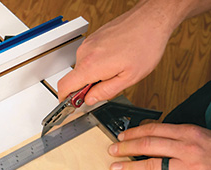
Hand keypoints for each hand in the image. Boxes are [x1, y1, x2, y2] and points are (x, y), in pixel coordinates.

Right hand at [57, 1, 177, 104]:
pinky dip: (97, 63)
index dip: (64, 99)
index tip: (70, 105)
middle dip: (86, 87)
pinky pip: (88, 57)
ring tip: (114, 70)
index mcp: (91, 66)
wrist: (151, 19)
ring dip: (93, 74)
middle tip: (105, 87)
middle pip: (74, 78)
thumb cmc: (145, 44)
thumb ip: (105, 92)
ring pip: (82, 67)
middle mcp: (85, 53)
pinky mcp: (93, 38)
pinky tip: (114, 60)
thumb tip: (90, 100)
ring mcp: (88, 44)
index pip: (64, 86)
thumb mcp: (129, 78)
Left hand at [108, 123, 210, 169]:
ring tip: (116, 168)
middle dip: (126, 148)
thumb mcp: (202, 137)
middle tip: (113, 150)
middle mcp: (188, 149)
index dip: (134, 132)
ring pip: (152, 165)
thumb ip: (179, 136)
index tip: (121, 136)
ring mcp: (190, 168)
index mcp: (191, 133)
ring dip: (130, 167)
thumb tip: (153, 137)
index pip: (155, 129)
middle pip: (149, 146)